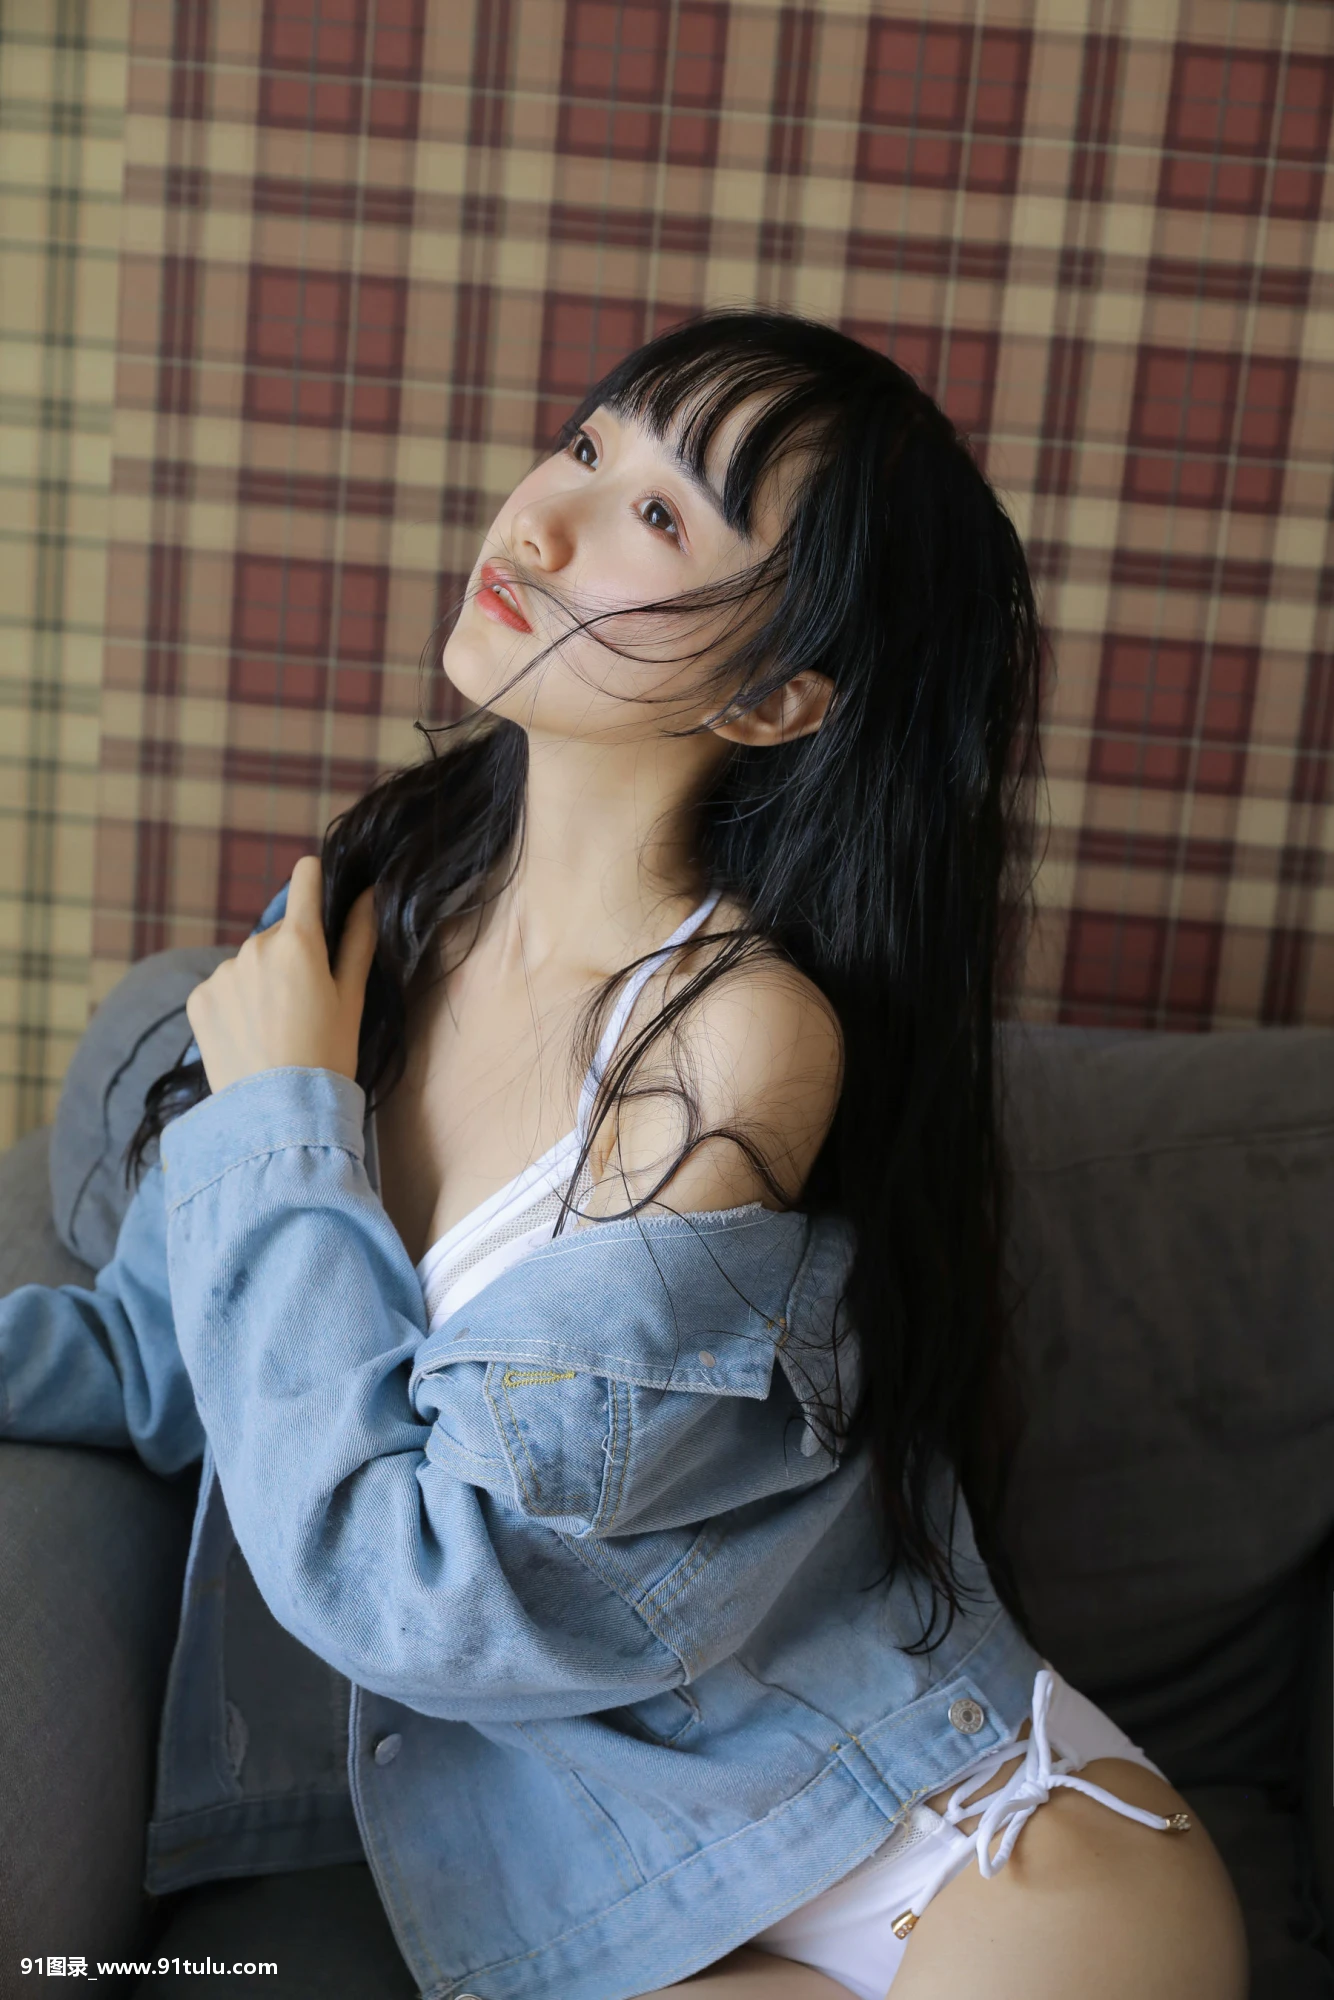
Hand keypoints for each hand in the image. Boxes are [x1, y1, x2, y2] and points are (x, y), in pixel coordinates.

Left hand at [185, 856, 376, 1095]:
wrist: (279, 1113)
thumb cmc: (328, 1056)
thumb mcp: (352, 999)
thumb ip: (358, 940)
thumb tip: (368, 895)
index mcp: (299, 942)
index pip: (305, 882)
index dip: (313, 878)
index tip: (315, 879)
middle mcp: (254, 947)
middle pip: (279, 934)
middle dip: (292, 954)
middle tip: (306, 1002)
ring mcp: (222, 973)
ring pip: (249, 962)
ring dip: (262, 979)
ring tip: (276, 1026)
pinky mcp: (199, 998)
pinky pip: (223, 987)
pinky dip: (236, 1002)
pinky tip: (251, 1034)